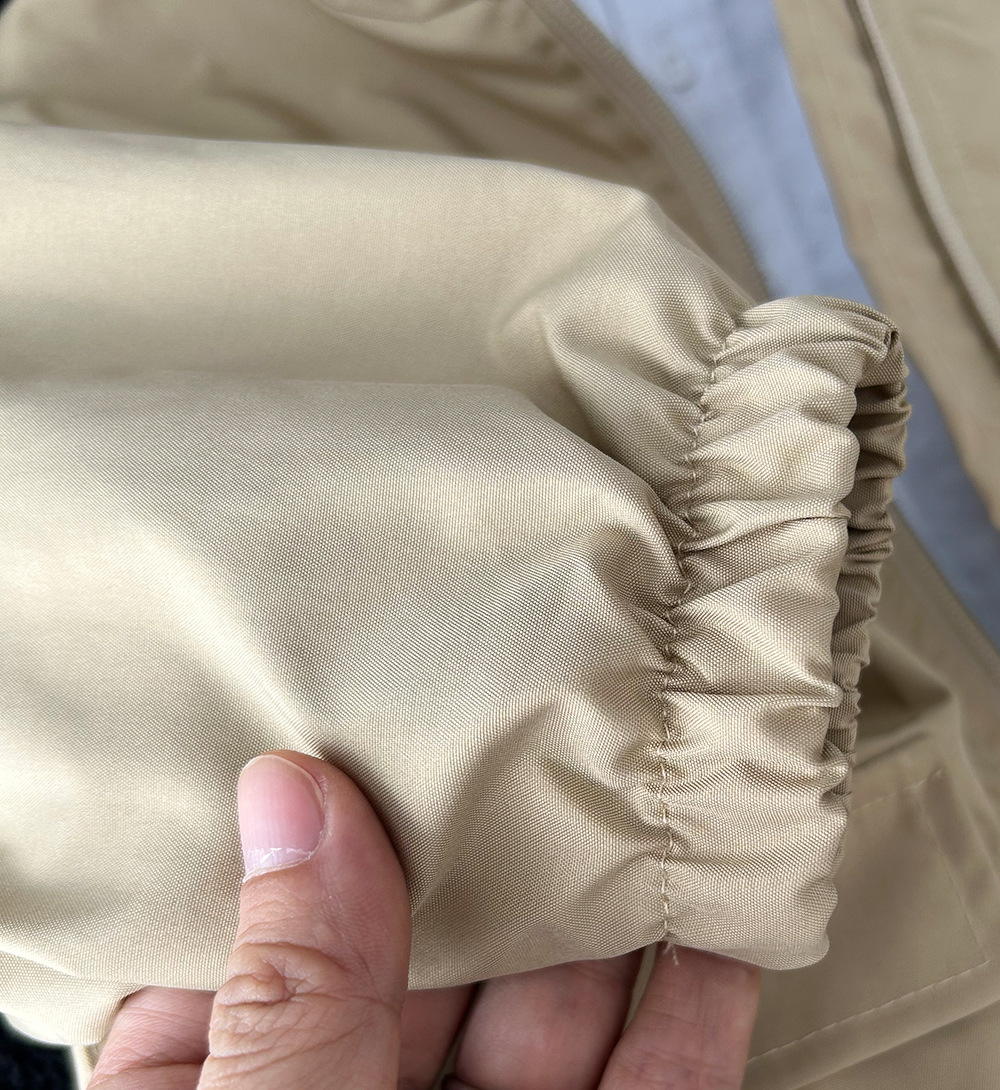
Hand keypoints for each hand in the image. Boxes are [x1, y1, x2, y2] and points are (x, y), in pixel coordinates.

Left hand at [89, 750, 760, 1089]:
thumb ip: (293, 999)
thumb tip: (290, 793)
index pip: (264, 933)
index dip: (312, 822)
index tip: (361, 705)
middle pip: (439, 946)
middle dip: (492, 839)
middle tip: (532, 702)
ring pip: (564, 999)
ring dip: (610, 892)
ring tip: (642, 758)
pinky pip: (669, 1077)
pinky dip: (705, 994)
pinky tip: (727, 899)